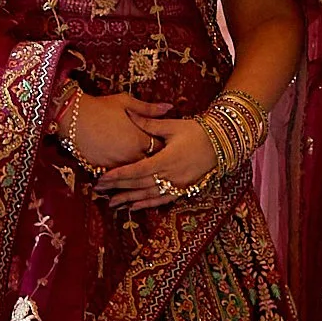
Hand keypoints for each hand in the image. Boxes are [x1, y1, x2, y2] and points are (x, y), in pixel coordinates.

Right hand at [67, 88, 169, 173]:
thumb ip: (149, 109)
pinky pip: (117, 177)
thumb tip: (169, 107)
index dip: (163, 147)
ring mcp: (117, 164)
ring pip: (134, 174)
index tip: (165, 145)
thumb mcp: (126, 102)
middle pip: (149, 164)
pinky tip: (122, 177)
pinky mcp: (103, 169)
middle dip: (153, 162)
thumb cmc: (100, 107)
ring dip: (137, 172)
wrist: (73, 117)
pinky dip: (120, 176)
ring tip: (141, 170)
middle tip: (156, 160)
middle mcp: (131, 154)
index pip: (160, 148)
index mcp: (140, 138)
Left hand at [95, 107, 218, 209]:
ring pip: (148, 196)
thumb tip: (128, 113)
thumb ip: (148, 122)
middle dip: (118, 189)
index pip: (137, 170)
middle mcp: (170, 176)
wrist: (222, 144)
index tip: (102, 179)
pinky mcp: (183, 190)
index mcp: (166, 159)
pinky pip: (161, 201)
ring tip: (111, 204)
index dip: (118, 176)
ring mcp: (177, 185)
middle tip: (98, 191)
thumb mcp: (172, 125)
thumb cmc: (197, 131)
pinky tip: (134, 207)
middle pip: (139, 185)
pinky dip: (146, 205)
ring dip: (129, 200)